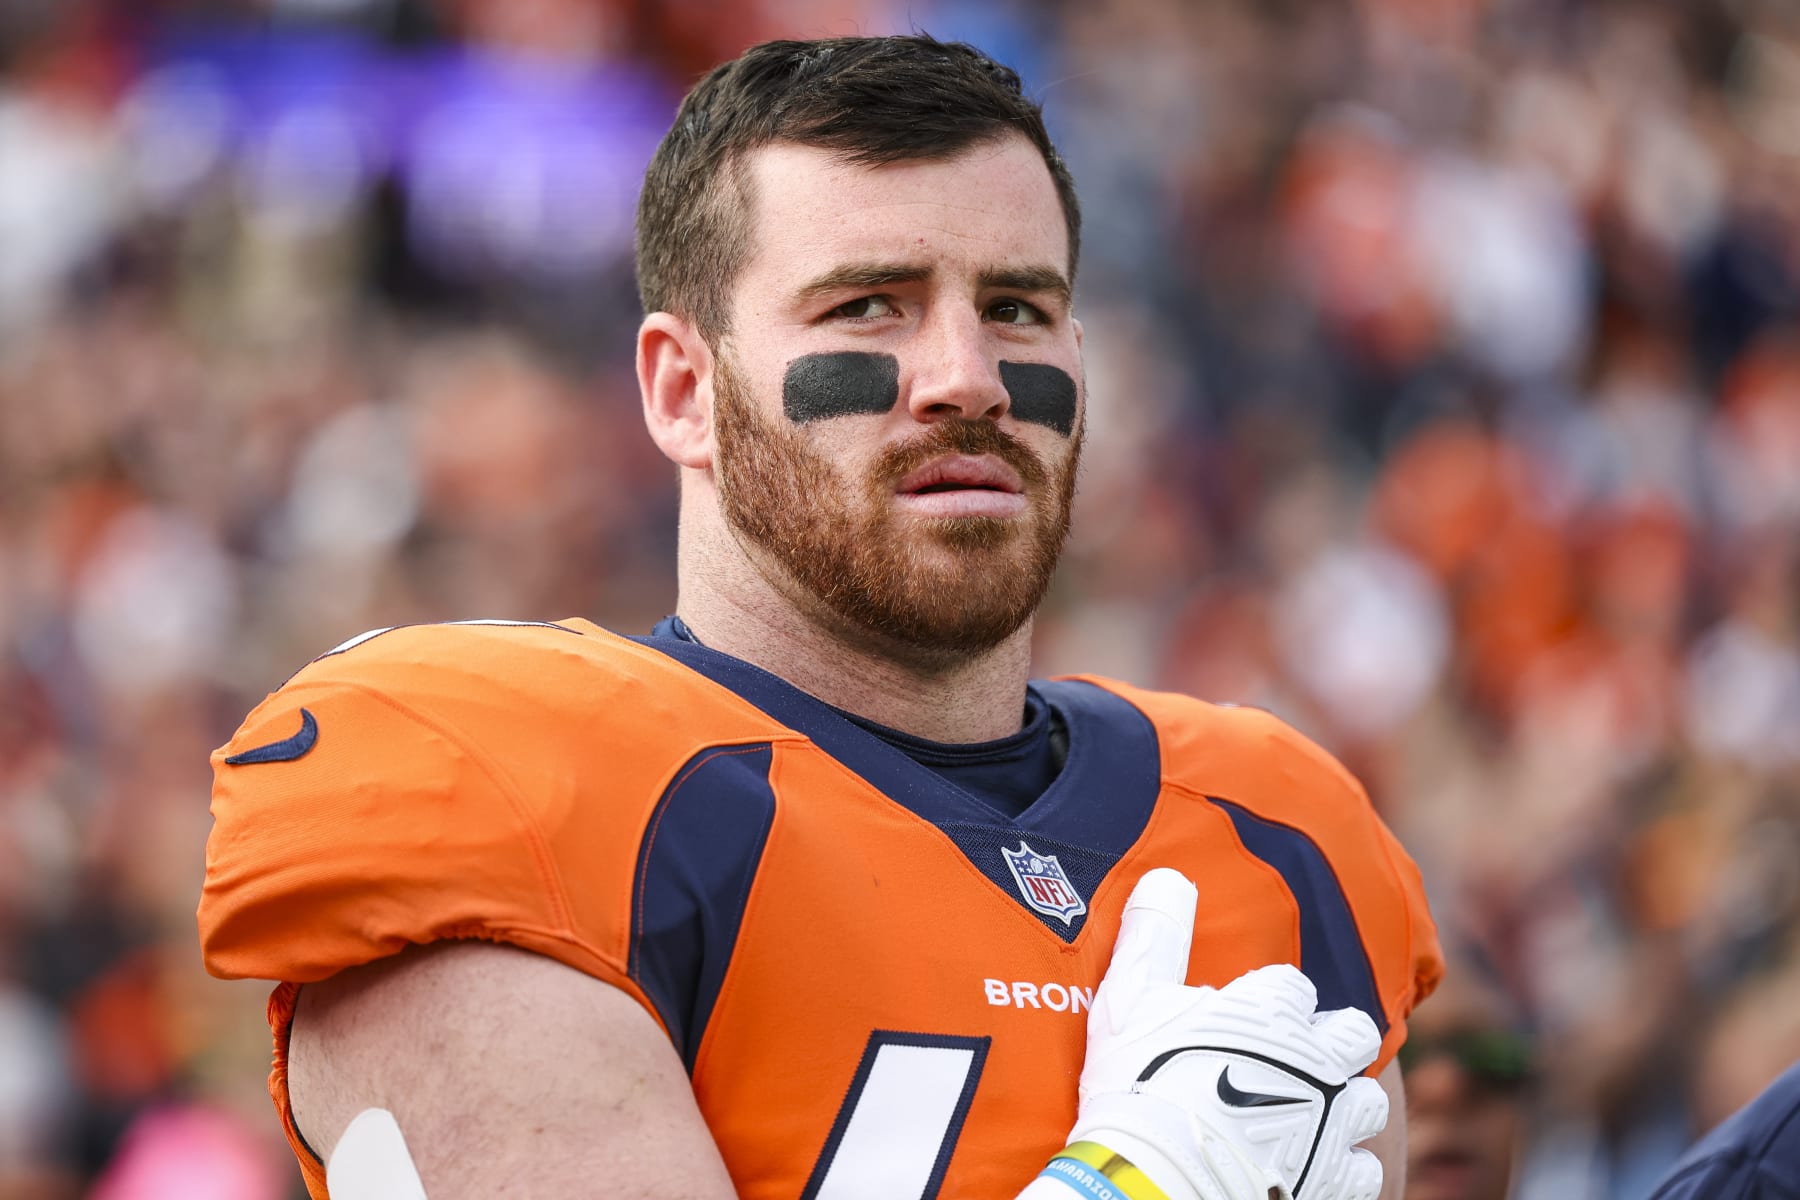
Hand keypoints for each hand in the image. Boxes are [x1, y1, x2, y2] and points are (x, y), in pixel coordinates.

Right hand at [1062, 869, 1387, 1199]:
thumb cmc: (1140, 1086)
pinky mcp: (1336, 1181)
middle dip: (1334, 1039)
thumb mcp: (1132, 998)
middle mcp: (1318, 1060)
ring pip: (1370, 1101)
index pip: (1293, 987)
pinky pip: (1363, 1168)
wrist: (1156, 1181)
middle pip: (1355, 1032)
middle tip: (1297, 1056)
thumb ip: (1155, 935)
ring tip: (1311, 1112)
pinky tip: (1310, 1164)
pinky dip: (1342, 1166)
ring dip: (1345, 1102)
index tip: (1244, 1018)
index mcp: (1274, 1010)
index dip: (1269, 1001)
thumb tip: (1167, 875)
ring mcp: (1334, 1123)